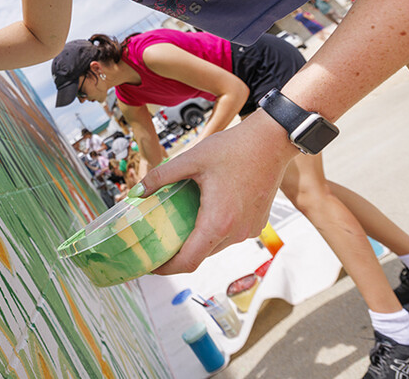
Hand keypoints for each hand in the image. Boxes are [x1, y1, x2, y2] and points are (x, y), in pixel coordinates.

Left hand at [136, 111, 297, 273]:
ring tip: (178, 223)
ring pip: (216, 245)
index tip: (151, 265)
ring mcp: (249, 230)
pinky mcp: (256, 224)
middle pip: (200, 254)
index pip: (188, 261)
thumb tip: (136, 191)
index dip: (166, 268)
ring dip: (197, 239)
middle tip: (158, 240)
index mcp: (218, 222)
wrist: (272, 142)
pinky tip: (203, 210)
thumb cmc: (234, 148)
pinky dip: (214, 229)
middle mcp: (236, 232)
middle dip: (178, 252)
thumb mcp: (191, 159)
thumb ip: (160, 176)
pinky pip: (230, 235)